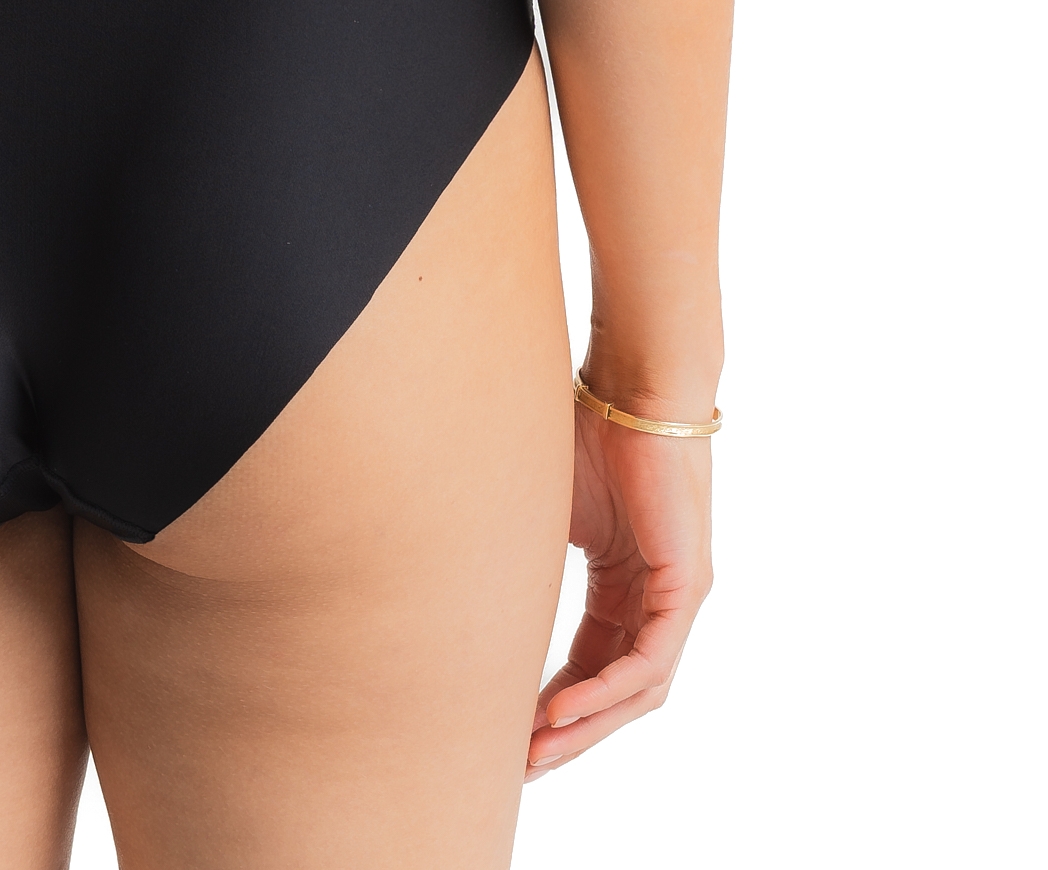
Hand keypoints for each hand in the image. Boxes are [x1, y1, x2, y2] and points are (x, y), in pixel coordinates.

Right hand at [527, 405, 712, 774]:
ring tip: (535, 751)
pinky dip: (606, 691)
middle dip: (567, 733)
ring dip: (584, 726)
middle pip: (615, 690)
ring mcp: (677, 595)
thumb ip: (524, 561)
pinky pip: (650, 661)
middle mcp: (657, 597)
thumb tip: (463, 594)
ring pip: (636, 688)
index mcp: (625, 581)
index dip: (551, 701)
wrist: (631, 385)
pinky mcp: (687, 585)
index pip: (590, 662)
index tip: (507, 732)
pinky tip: (562, 709)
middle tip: (520, 767)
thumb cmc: (584, 431)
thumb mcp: (545, 514)